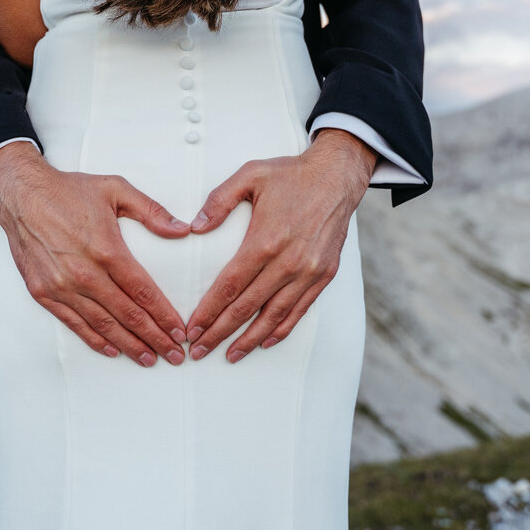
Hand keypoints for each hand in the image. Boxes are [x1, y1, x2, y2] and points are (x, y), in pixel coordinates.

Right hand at [0, 142, 191, 366]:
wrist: (21, 194)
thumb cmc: (68, 191)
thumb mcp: (116, 188)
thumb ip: (152, 211)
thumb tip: (182, 229)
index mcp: (107, 249)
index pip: (143, 292)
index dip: (164, 316)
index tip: (180, 332)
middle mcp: (84, 273)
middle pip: (127, 315)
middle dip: (154, 337)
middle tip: (174, 355)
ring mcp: (62, 286)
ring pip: (103, 325)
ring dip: (128, 345)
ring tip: (149, 358)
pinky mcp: (43, 292)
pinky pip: (74, 323)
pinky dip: (94, 339)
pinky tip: (112, 349)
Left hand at [184, 129, 375, 362]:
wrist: (337, 176)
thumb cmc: (290, 175)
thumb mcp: (250, 174)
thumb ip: (219, 200)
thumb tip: (194, 227)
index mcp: (265, 240)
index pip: (229, 286)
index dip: (209, 311)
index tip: (192, 328)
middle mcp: (288, 261)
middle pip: (247, 307)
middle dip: (220, 332)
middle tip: (199, 350)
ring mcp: (309, 271)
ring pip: (274, 315)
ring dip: (250, 339)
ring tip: (230, 355)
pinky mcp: (324, 274)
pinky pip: (300, 309)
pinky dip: (282, 328)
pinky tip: (265, 340)